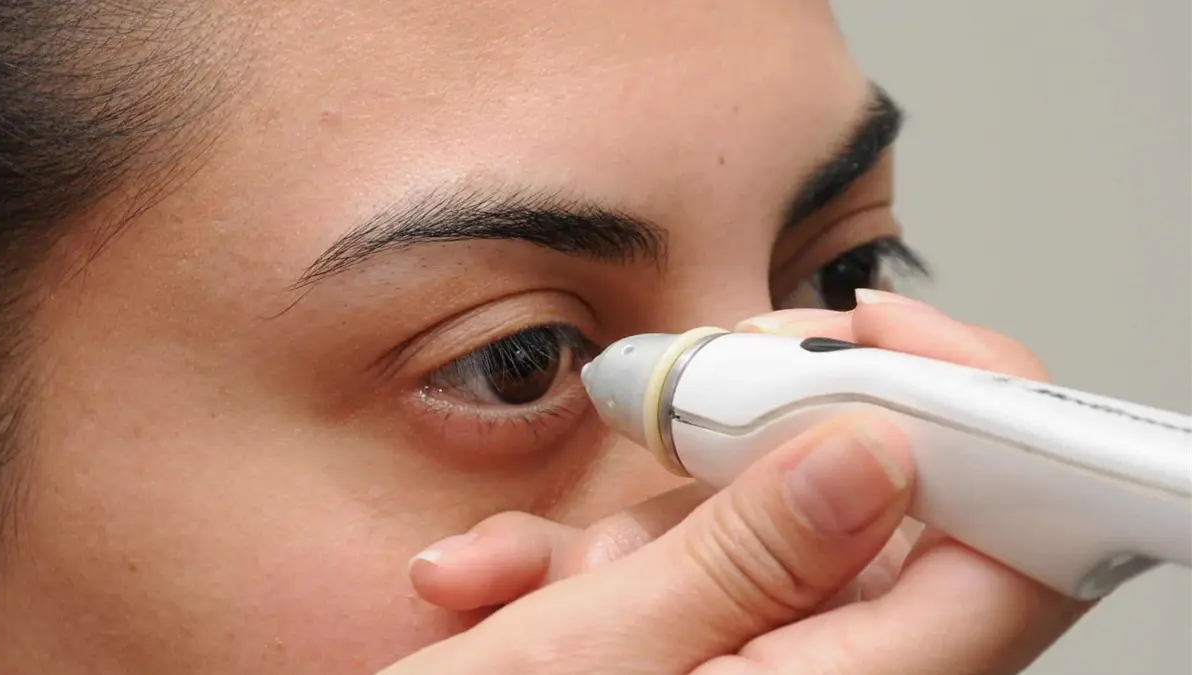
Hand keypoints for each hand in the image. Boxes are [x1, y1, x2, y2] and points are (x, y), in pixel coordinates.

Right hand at [388, 292, 1087, 673]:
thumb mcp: (597, 654)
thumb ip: (747, 557)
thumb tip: (876, 449)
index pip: (1012, 554)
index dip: (979, 419)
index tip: (879, 331)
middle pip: (888, 511)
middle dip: (767, 438)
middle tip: (685, 394)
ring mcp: (783, 665)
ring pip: (773, 525)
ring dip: (655, 516)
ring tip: (546, 573)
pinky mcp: (726, 650)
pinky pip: (703, 561)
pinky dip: (609, 558)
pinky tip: (508, 585)